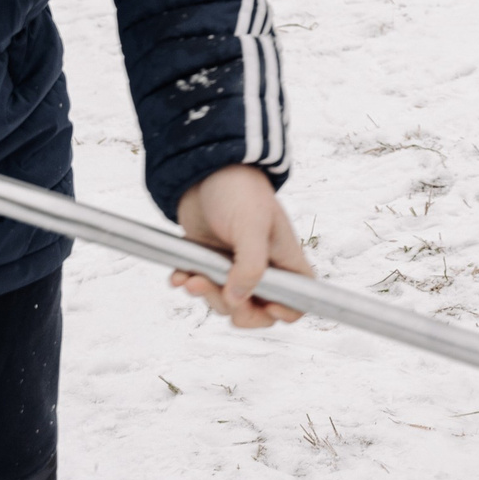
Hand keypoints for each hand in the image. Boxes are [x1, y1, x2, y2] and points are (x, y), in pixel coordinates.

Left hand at [170, 163, 311, 327]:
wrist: (203, 168)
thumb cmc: (239, 189)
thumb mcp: (251, 225)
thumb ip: (250, 266)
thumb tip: (237, 301)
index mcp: (285, 259)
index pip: (298, 300)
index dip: (286, 311)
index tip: (266, 306)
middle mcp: (263, 267)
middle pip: (258, 310)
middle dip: (237, 309)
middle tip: (220, 293)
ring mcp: (235, 266)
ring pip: (226, 302)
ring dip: (208, 296)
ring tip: (193, 279)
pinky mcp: (210, 261)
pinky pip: (202, 287)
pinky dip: (190, 284)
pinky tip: (180, 275)